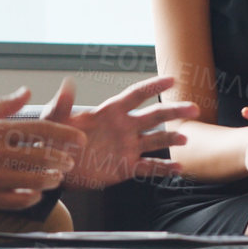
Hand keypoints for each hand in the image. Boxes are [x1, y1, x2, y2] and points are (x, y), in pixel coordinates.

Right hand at [0, 87, 84, 209]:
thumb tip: (27, 92)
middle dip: (61, 159)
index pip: (37, 128)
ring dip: (50, 179)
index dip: (63, 133)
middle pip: (40, 156)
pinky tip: (36, 192)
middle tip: (69, 161)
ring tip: (56, 177)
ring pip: (33, 180)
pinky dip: (32, 196)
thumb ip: (2, 105)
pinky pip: (19, 200)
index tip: (79, 138)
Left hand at [40, 75, 197, 188]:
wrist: (54, 168)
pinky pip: (149, 167)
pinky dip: (165, 169)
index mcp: (110, 112)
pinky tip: (180, 169)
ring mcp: (127, 148)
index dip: (153, 86)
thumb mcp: (55, 121)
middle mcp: (124, 128)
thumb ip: (62, 104)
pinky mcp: (126, 168)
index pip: (136, 95)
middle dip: (174, 111)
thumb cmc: (53, 139)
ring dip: (172, 139)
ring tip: (186, 139)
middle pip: (154, 116)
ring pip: (156, 141)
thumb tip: (67, 82)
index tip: (172, 79)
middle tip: (194, 108)